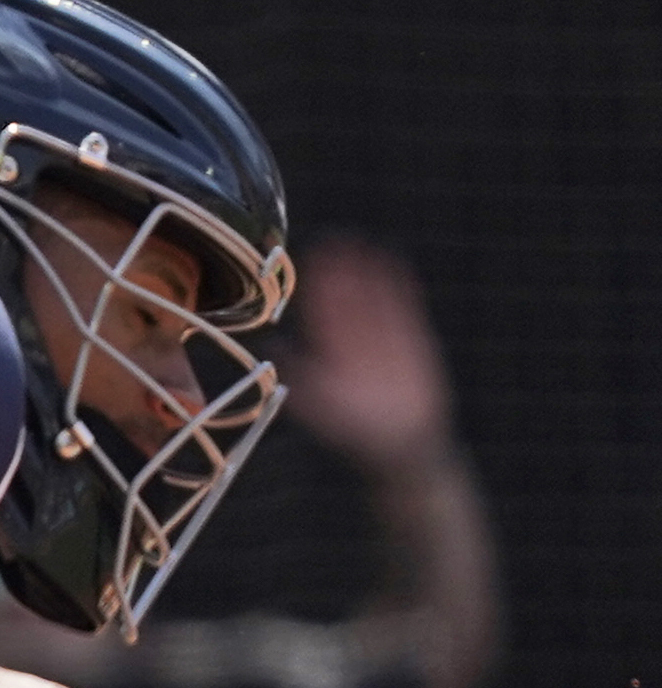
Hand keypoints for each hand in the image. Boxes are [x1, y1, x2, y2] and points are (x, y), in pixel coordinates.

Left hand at [281, 238, 455, 470]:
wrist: (401, 445)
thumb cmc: (358, 434)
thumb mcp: (323, 407)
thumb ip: (303, 378)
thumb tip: (276, 350)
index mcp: (330, 358)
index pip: (322, 316)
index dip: (317, 290)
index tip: (309, 263)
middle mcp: (353, 347)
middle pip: (345, 302)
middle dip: (338, 275)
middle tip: (331, 242)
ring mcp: (382, 343)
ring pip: (373, 301)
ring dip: (367, 275)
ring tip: (361, 245)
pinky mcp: (411, 343)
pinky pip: (404, 310)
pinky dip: (399, 289)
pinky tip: (394, 264)